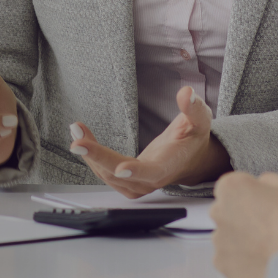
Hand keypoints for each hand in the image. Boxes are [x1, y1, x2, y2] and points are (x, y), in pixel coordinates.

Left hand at [68, 84, 229, 196]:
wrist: (188, 159)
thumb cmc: (192, 138)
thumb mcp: (200, 120)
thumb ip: (194, 108)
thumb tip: (187, 93)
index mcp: (169, 166)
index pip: (152, 172)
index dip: (136, 171)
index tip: (120, 168)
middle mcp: (150, 180)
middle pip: (120, 175)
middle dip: (98, 158)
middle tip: (77, 143)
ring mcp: (136, 184)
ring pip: (107, 174)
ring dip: (90, 153)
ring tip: (77, 129)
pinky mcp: (125, 181)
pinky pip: (104, 171)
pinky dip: (91, 155)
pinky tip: (82, 136)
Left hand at [211, 171, 277, 277]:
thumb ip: (264, 182)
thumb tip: (261, 187)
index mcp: (231, 186)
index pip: (229, 188)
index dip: (248, 196)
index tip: (260, 204)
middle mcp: (219, 211)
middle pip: (225, 212)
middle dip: (240, 218)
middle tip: (266, 227)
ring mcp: (219, 239)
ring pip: (226, 237)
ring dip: (241, 240)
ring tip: (266, 246)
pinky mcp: (223, 263)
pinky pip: (227, 259)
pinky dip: (240, 261)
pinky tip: (260, 259)